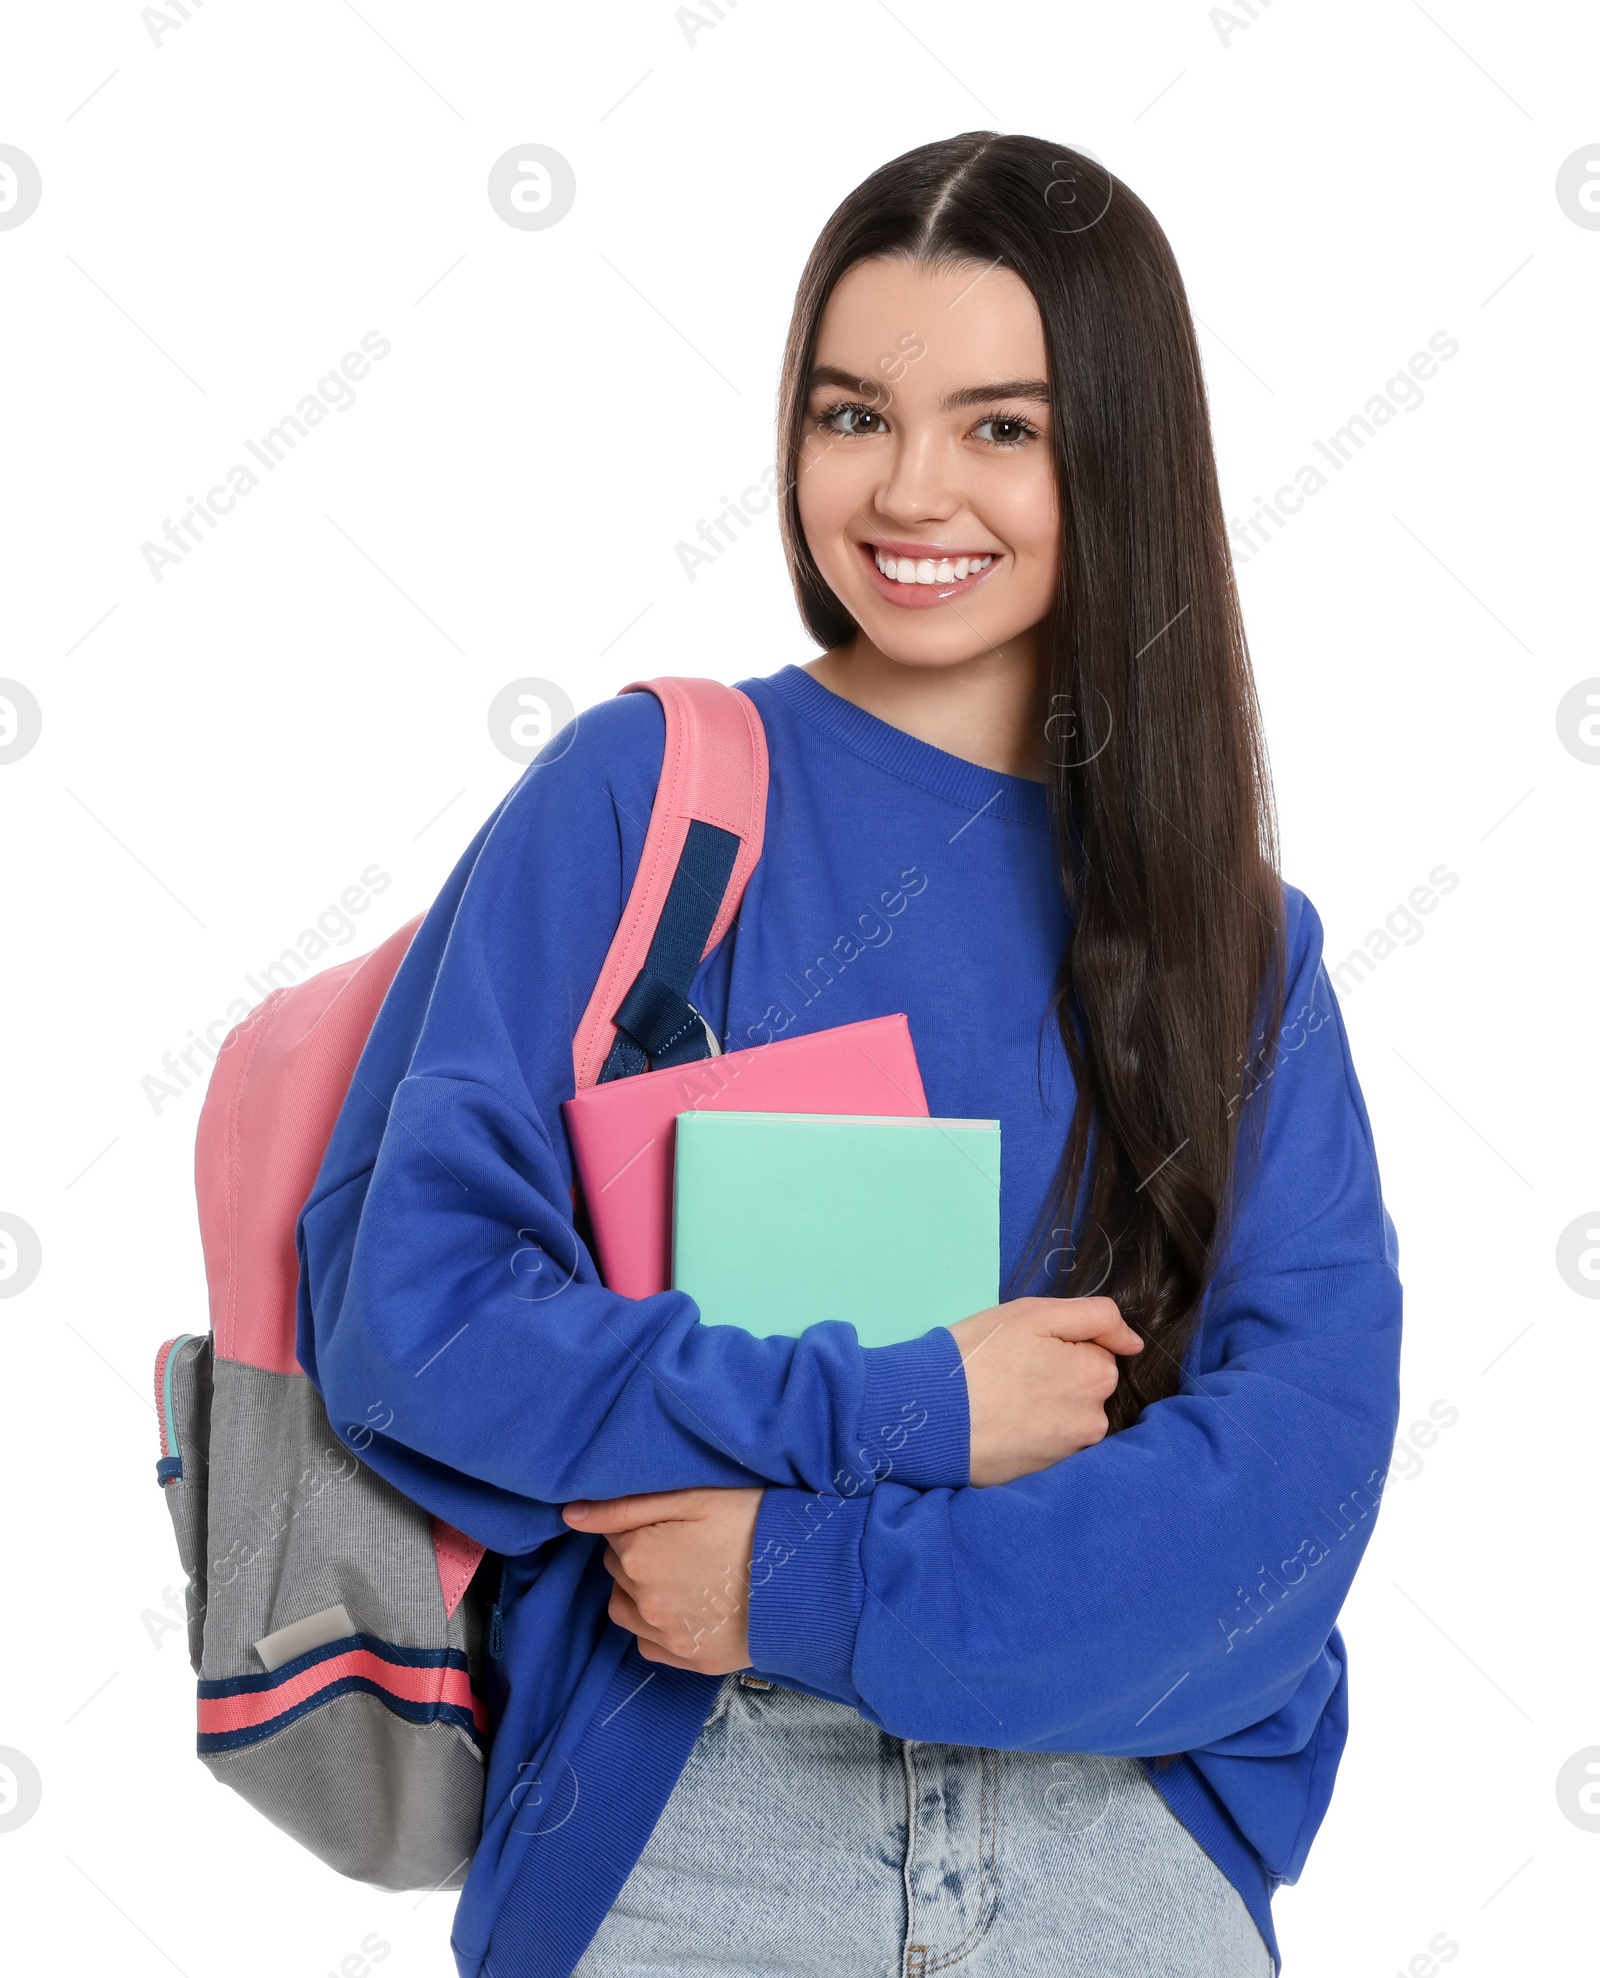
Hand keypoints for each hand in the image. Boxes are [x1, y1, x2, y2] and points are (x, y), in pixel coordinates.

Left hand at [562, 1487, 761, 1673]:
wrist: (808, 1582)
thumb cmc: (755, 1526)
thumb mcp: (696, 1497)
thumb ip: (627, 1506)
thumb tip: (571, 1514)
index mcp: (638, 1554)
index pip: (612, 1532)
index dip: (641, 1522)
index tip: (672, 1519)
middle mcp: (642, 1601)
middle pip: (619, 1570)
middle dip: (639, 1554)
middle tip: (685, 1543)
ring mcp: (666, 1636)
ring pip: (626, 1609)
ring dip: (640, 1593)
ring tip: (684, 1576)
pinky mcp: (690, 1660)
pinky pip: (650, 1644)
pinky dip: (658, 1627)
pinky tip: (688, 1608)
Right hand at [948, 1296, 1143, 1485]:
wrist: (930, 1415)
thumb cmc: (980, 1355)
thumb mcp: (1034, 1313)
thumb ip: (1096, 1317)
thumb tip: (1134, 1343)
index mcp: (1097, 1378)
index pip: (1097, 1354)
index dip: (1063, 1346)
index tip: (1028, 1349)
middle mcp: (1093, 1422)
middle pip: (1085, 1389)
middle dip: (1058, 1379)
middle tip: (1011, 1374)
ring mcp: (1068, 1454)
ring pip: (1066, 1418)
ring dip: (1044, 1408)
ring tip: (1002, 1401)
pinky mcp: (1042, 1477)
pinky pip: (1046, 1445)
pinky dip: (1029, 1435)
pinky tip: (1001, 1426)